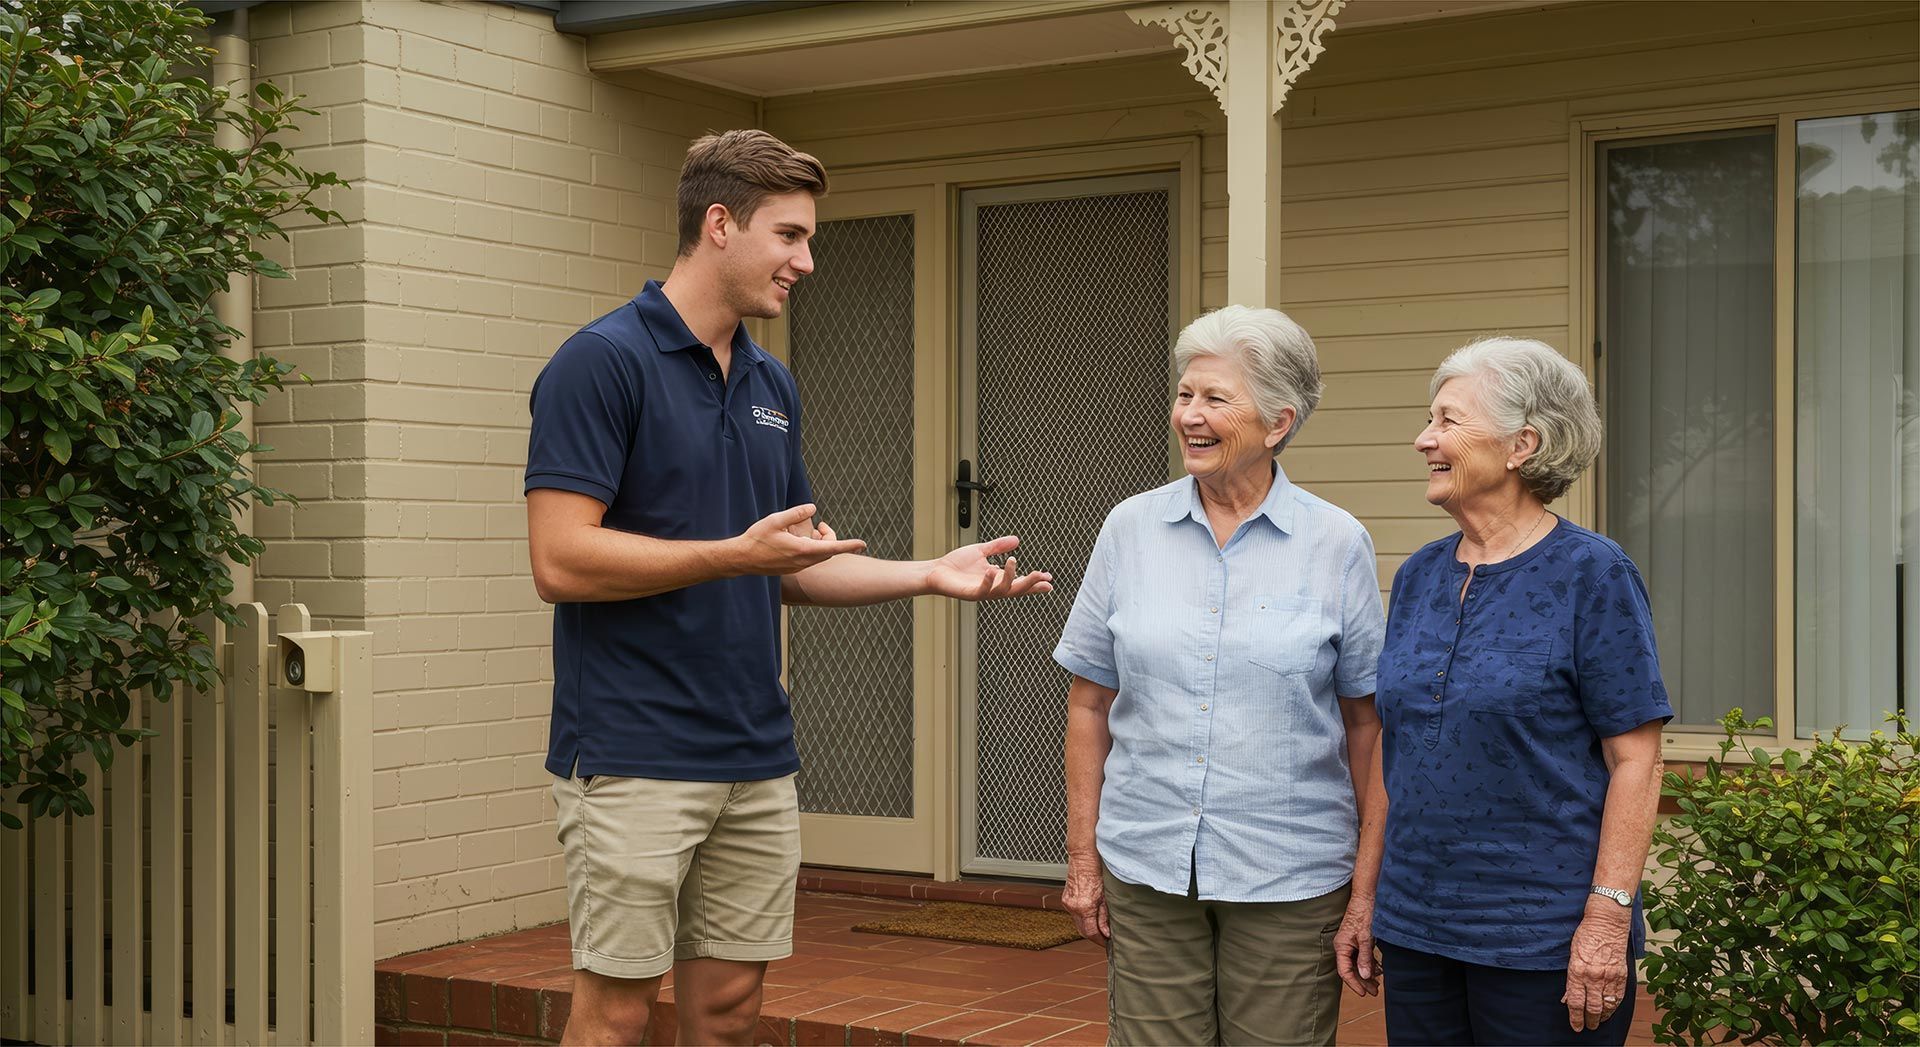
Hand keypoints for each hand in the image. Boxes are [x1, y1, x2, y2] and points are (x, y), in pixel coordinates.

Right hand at [733, 504, 865, 573]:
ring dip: (820, 543)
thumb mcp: (775, 520)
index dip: (849, 545)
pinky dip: (812, 549)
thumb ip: (795, 513)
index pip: (832, 547)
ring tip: (809, 531)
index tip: (862, 544)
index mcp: (802, 550)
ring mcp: (798, 567)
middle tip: (819, 524)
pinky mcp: (792, 569)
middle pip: (828, 551)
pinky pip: (810, 560)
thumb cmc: (757, 539)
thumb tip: (812, 508)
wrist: (742, 559)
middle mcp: (803, 562)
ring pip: (819, 556)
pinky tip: (799, 540)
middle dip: (829, 537)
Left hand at [925, 535, 1053, 600]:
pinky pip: (983, 591)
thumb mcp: (981, 551)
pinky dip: (989, 582)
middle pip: (1017, 590)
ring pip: (1003, 591)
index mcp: (997, 579)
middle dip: (1031, 584)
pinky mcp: (969, 593)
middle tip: (1043, 577)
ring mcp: (982, 592)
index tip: (1049, 579)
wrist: (935, 571)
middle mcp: (992, 588)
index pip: (1020, 582)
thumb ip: (998, 546)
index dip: (1035, 582)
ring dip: (1010, 577)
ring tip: (1012, 561)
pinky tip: (991, 571)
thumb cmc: (956, 564)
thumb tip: (1017, 540)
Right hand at [1062, 853, 1108, 946]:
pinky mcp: (1066, 899)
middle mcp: (1073, 907)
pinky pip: (1075, 914)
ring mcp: (1067, 903)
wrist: (1084, 857)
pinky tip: (1091, 914)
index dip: (1100, 940)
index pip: (1091, 933)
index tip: (1107, 943)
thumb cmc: (1097, 871)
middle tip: (1105, 938)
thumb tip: (1107, 932)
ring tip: (1100, 927)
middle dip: (1094, 936)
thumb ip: (1105, 916)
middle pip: (1083, 931)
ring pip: (1078, 923)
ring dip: (1088, 927)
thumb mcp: (1106, 896)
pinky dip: (1083, 917)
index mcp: (1084, 907)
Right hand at [1333, 893, 1379, 996]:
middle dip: (1363, 982)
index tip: (1364, 993)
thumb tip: (1365, 976)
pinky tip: (1378, 970)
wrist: (1366, 897)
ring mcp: (1350, 943)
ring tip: (1378, 984)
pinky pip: (1362, 956)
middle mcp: (1344, 946)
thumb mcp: (1365, 938)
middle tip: (1375, 992)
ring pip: (1357, 964)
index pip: (1344, 971)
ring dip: (1367, 974)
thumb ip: (1365, 958)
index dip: (1354, 983)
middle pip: (1351, 969)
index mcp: (1341, 946)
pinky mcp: (1357, 940)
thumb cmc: (1363, 914)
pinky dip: (1369, 964)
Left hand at [1562, 902, 1630, 1030]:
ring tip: (1598, 1022)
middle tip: (1587, 1027)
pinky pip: (1618, 997)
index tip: (1576, 1026)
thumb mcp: (1572, 956)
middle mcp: (1594, 976)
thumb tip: (1568, 997)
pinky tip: (1610, 1011)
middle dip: (1589, 1021)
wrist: (1607, 923)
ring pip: (1607, 1006)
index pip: (1576, 1002)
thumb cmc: (1586, 935)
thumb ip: (1572, 978)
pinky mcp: (1621, 975)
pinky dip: (1614, 1007)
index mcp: (1578, 971)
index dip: (1575, 1018)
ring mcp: (1609, 977)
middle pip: (1592, 1008)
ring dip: (1602, 1017)